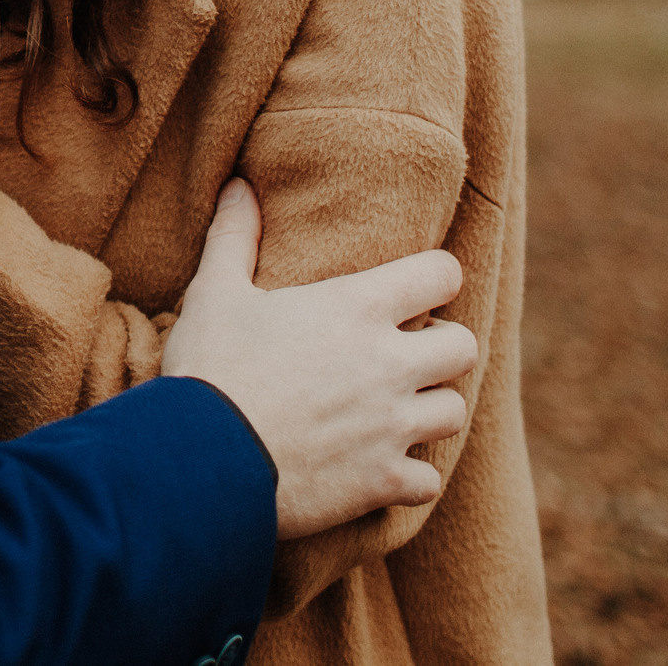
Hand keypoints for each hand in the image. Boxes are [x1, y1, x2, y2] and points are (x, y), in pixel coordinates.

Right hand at [161, 179, 475, 539]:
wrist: (203, 462)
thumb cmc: (211, 368)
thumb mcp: (215, 292)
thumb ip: (235, 235)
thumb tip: (238, 186)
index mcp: (357, 308)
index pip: (442, 274)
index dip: (433, 278)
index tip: (412, 289)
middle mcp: (389, 364)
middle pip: (464, 346)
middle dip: (441, 347)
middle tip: (406, 352)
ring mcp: (392, 427)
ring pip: (454, 412)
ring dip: (429, 410)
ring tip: (396, 410)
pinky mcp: (383, 481)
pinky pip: (427, 481)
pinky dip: (409, 477)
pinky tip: (378, 468)